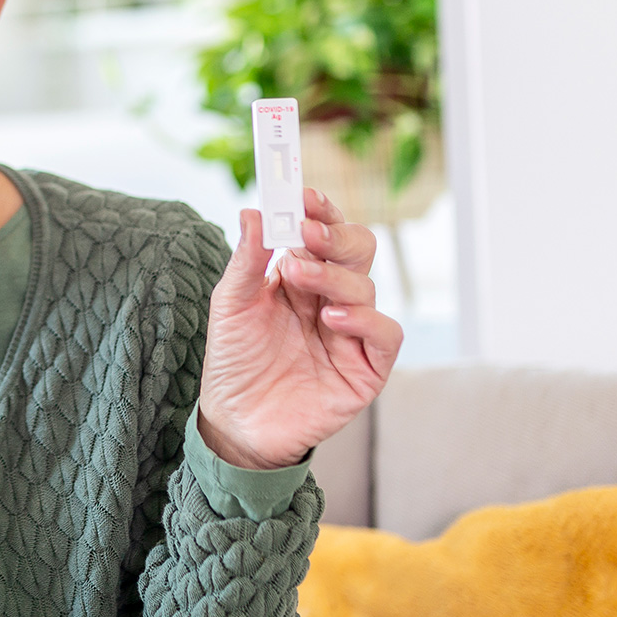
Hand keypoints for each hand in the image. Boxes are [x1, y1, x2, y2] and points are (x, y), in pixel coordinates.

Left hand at [199, 188, 402, 469]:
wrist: (235, 422)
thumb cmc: (234, 360)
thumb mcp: (230, 304)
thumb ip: (247, 260)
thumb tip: (253, 211)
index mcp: (302, 276)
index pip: (324, 233)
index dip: (320, 211)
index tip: (303, 194)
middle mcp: (332, 298)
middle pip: (357, 250)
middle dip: (335, 235)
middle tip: (307, 232)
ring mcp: (352, 332)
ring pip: (366, 286)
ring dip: (335, 276)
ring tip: (300, 277)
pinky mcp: (367, 368)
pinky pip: (386, 334)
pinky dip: (365, 320)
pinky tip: (332, 319)